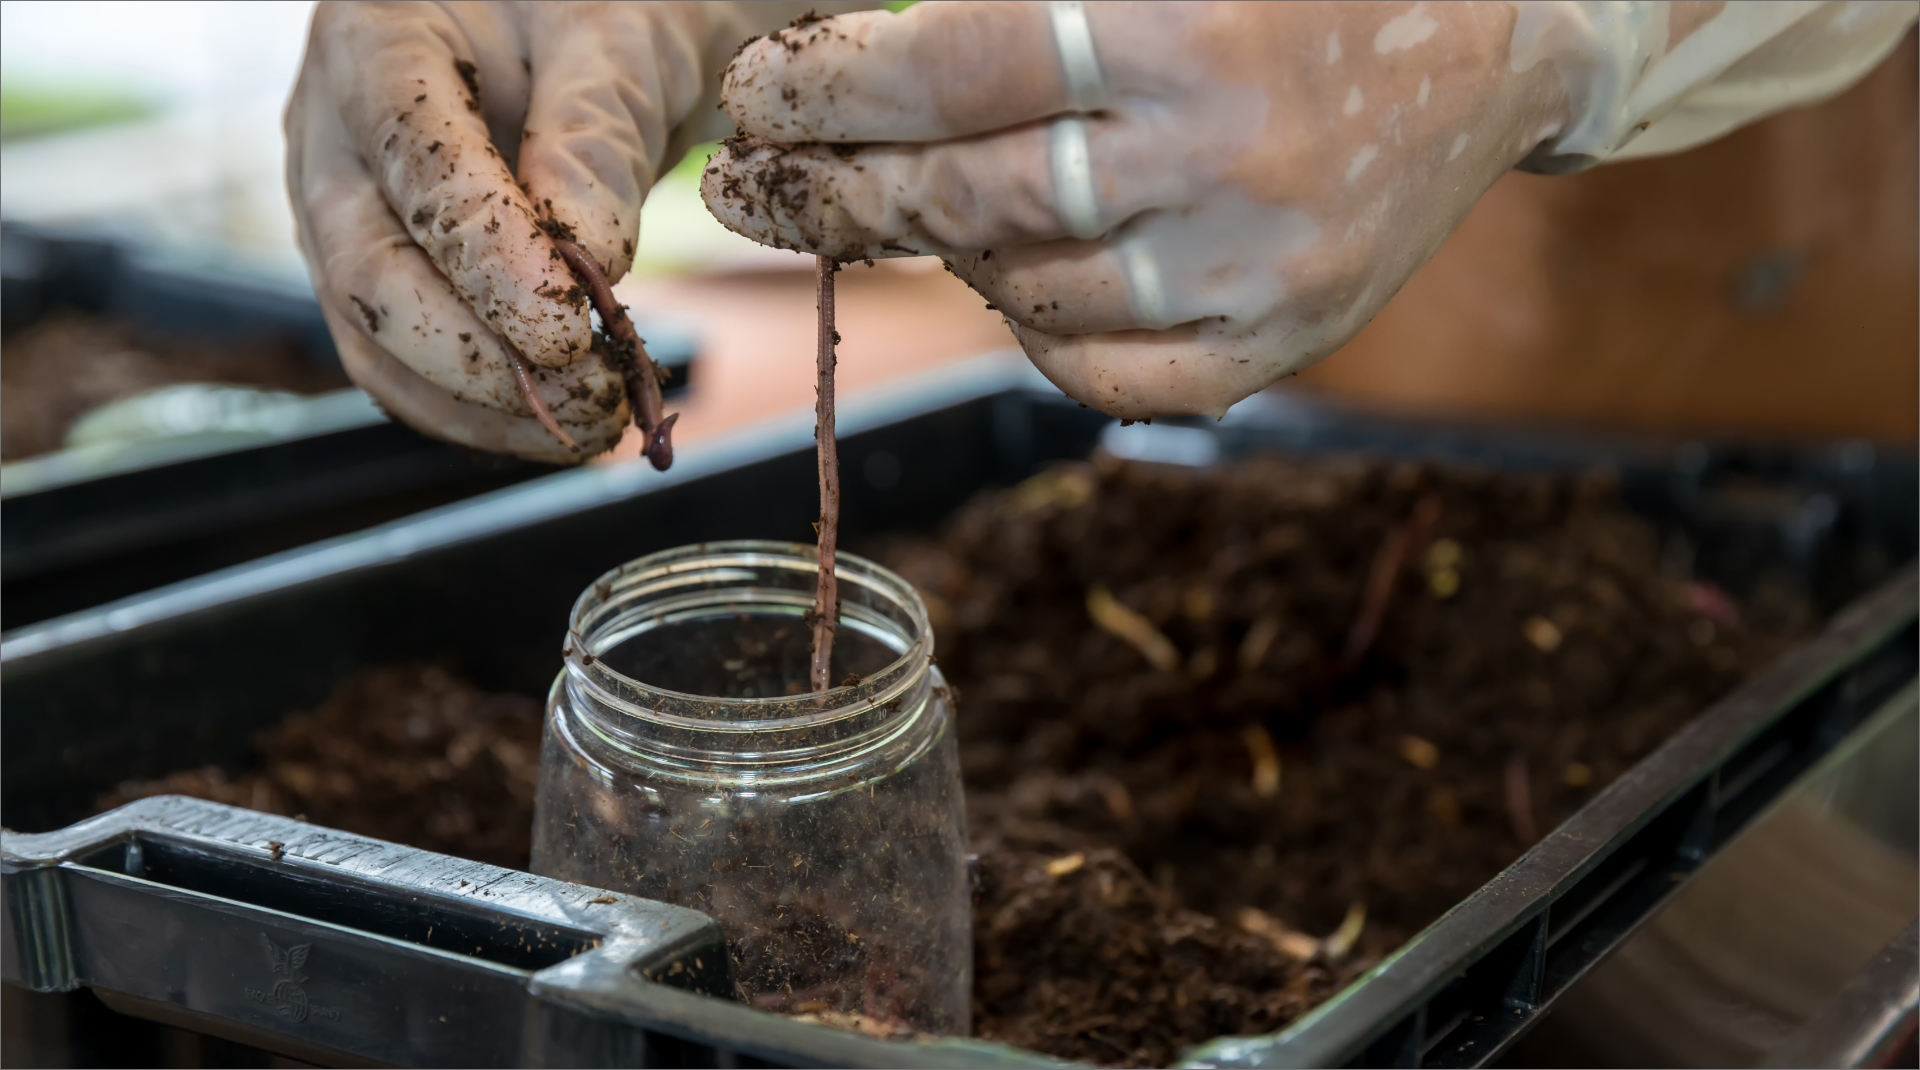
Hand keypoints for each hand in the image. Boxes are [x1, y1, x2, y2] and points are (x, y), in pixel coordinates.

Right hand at [286, 1, 827, 460]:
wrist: (592, 31)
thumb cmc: (597, 11)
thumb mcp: (617, 37)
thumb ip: (596, 135)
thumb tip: (587, 258)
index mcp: (376, 40)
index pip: (411, 159)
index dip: (485, 255)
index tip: (566, 322)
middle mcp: (332, 133)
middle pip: (367, 268)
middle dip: (475, 353)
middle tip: (585, 388)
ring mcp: (342, 214)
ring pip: (373, 339)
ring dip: (479, 405)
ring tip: (589, 424)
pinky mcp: (379, 276)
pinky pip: (404, 369)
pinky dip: (479, 417)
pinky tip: (561, 431)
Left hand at [702, 2, 1571, 419]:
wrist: (1496, 36)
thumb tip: (872, 40)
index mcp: (1183, 24)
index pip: (952, 65)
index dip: (828, 85)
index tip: (755, 96)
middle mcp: (1222, 156)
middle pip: (968, 194)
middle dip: (834, 188)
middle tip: (751, 185)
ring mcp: (1258, 267)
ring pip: (1026, 292)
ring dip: (939, 253)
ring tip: (905, 209)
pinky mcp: (1288, 340)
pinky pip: (1107, 376)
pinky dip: (1032, 334)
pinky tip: (1009, 280)